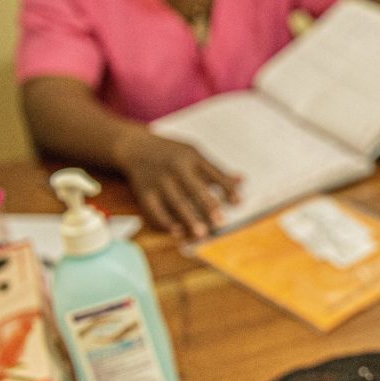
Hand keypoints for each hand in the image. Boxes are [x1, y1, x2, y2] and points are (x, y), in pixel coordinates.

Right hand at [114, 129, 240, 239]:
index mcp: (192, 157)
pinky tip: (177, 232)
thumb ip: (217, 170)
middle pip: (194, 189)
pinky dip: (165, 222)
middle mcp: (176, 169)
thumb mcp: (194, 153)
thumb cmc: (172, 153)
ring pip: (176, 202)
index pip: (213, 174)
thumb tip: (243, 180)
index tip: (239, 202)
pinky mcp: (145, 193)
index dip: (226, 188)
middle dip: (208, 206)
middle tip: (221, 222)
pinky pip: (155, 210)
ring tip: (201, 233)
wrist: (136, 147)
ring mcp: (159, 181)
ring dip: (188, 218)